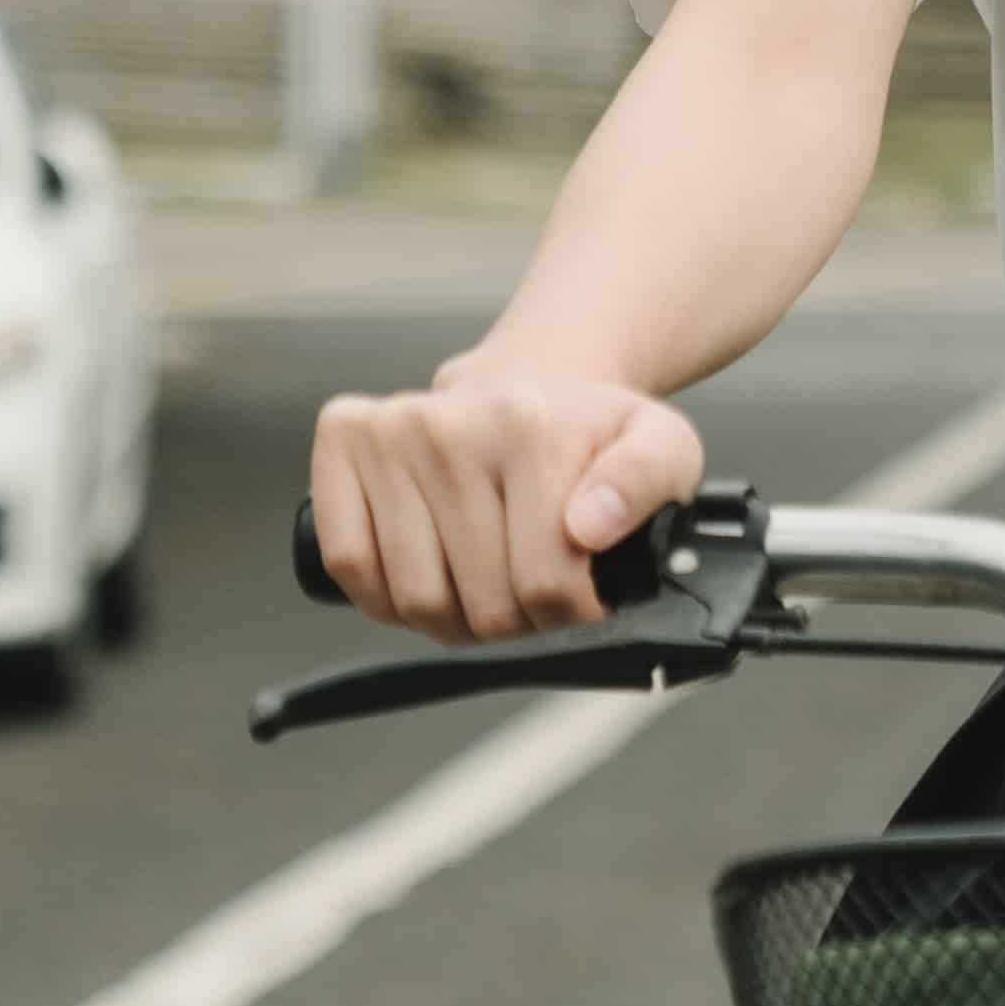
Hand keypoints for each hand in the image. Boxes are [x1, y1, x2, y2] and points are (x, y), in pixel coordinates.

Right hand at [309, 355, 707, 641]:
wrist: (532, 382)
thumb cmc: (590, 434)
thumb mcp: (661, 448)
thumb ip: (648, 481)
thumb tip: (589, 525)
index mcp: (531, 426)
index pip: (544, 585)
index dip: (569, 614)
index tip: (581, 593)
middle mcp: (450, 424)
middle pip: (481, 604)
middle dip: (515, 623)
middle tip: (530, 591)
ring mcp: (391, 430)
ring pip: (415, 599)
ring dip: (453, 619)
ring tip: (482, 582)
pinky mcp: (343, 439)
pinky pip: (349, 562)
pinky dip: (386, 596)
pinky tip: (428, 570)